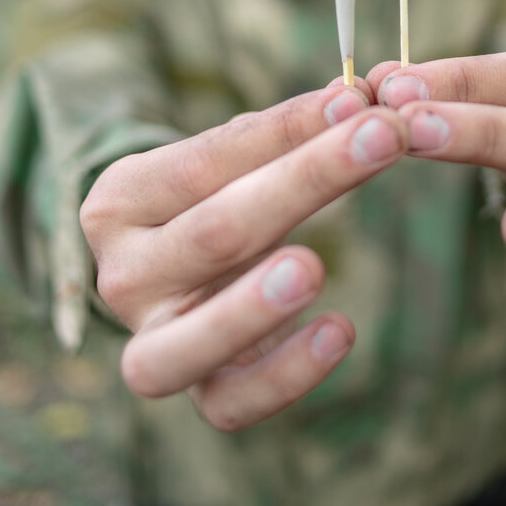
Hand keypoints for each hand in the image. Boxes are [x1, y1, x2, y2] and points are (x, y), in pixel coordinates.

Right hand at [80, 82, 407, 429]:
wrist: (173, 279)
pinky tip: (341, 332)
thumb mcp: (230, 161)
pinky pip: (231, 405)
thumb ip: (283, 134)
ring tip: (313, 268)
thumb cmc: (211, 202)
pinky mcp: (197, 394)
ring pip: (186, 344)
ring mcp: (152, 342)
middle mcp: (123, 275)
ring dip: (250, 308)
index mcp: (121, 200)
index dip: (286, 131)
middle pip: (213, 233)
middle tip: (384, 139)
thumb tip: (356, 101)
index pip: (205, 161)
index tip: (361, 102)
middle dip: (306, 181)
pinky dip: (285, 376)